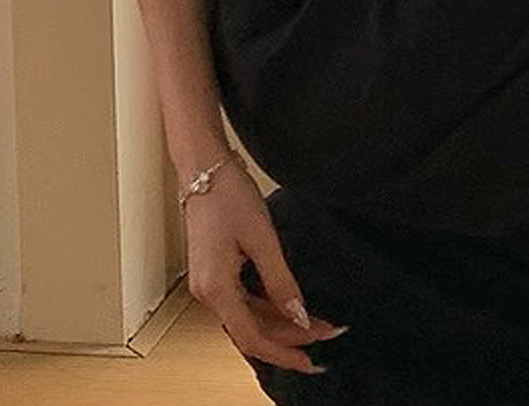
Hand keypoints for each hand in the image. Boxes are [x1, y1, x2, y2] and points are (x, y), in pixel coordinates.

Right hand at [183, 153, 347, 377]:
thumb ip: (280, 281)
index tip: (311, 360)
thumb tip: (298, 315)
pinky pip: (242, 302)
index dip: (284, 352)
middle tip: (325, 335)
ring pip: (247, 318)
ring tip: (314, 323)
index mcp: (215, 288)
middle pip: (251, 331)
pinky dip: (267, 308)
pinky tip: (288, 307)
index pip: (252, 338)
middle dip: (289, 337)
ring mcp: (208, 283)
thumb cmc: (228, 195)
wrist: (203, 168)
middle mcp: (207, 293)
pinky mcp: (213, 272)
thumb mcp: (262, 238)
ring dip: (280, 323)